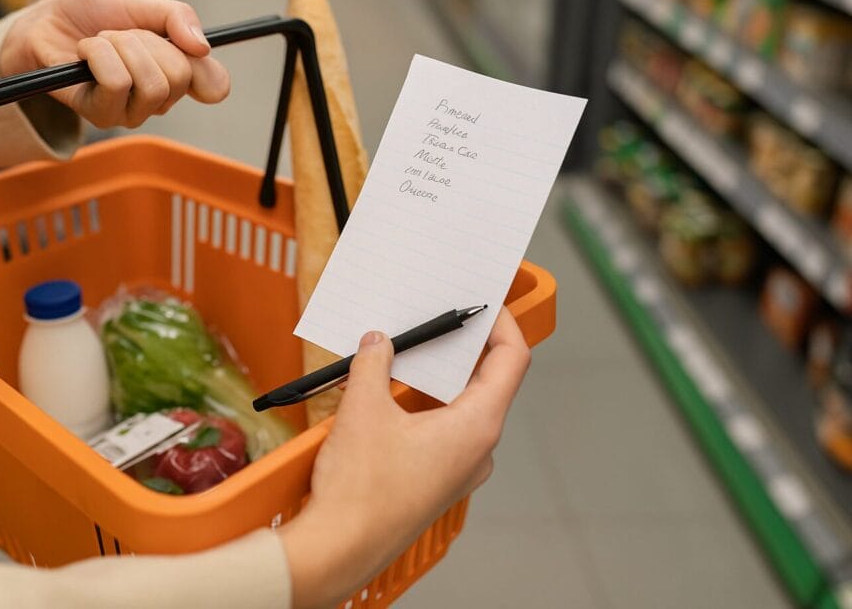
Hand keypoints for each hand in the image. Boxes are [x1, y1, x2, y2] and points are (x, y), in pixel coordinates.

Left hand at [0, 0, 229, 127]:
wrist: (43, 22)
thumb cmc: (91, 16)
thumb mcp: (138, 2)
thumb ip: (175, 16)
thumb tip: (203, 46)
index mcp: (177, 76)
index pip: (214, 85)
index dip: (202, 61)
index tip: (188, 45)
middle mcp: (159, 101)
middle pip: (180, 76)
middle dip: (146, 40)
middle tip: (122, 34)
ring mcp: (131, 112)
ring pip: (151, 83)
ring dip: (120, 46)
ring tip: (101, 42)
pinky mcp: (101, 115)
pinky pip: (116, 83)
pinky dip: (98, 53)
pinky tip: (84, 53)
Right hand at [280, 307, 530, 607]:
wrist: (339, 549)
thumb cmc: (360, 489)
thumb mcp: (363, 408)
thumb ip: (374, 363)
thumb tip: (378, 342)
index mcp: (477, 426)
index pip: (512, 360)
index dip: (502, 324)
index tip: (486, 302)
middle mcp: (478, 449)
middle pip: (488, 382)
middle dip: (463, 346)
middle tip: (440, 316)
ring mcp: (459, 469)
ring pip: (463, 408)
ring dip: (438, 376)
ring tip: (408, 348)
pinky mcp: (437, 481)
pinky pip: (443, 431)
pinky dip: (425, 404)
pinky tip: (390, 391)